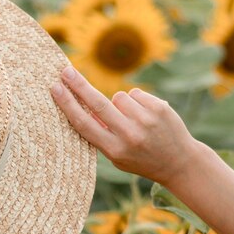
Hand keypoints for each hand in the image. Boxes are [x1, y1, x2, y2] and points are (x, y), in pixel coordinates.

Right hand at [50, 65, 203, 192]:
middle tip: (65, 71)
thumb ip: (100, 135)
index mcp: (114, 150)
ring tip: (134, 121)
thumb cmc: (141, 158)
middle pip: (97, 104)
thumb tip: (79, 106)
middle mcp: (129, 135)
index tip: (55, 89)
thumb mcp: (117, 156)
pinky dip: (136, 102)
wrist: (179, 162)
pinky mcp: (159, 107)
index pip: (85, 124)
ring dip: (121, 104)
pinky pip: (135, 94)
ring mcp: (145, 120)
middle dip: (79, 86)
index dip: (68, 104)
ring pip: (118, 97)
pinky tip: (146, 116)